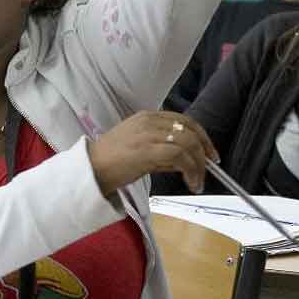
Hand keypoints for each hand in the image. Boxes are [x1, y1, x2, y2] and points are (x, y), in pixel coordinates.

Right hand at [87, 112, 218, 196]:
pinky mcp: (147, 150)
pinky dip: (191, 170)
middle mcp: (149, 121)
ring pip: (188, 143)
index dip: (202, 137)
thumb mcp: (140, 150)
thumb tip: (188, 162)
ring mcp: (148, 134)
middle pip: (189, 130)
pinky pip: (179, 156)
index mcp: (146, 117)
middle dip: (204, 151)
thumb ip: (164, 152)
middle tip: (208, 170)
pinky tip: (190, 182)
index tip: (209, 154)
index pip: (183, 121)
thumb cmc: (111, 162)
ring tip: (197, 182)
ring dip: (199, 165)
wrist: (90, 169)